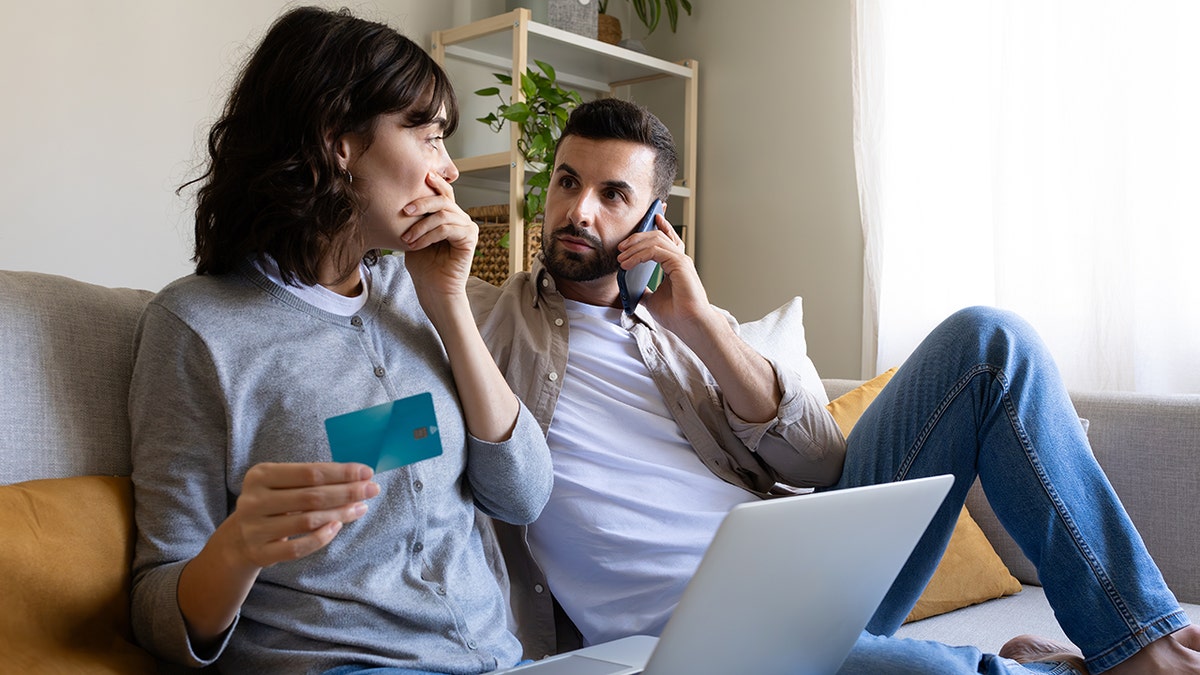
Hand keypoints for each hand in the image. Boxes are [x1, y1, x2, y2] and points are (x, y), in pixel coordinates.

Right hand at [225, 462, 378, 569]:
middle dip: (347, 491)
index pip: (310, 472)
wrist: (237, 540)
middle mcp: (253, 500)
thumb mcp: (282, 484)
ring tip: (361, 507)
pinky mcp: (260, 552)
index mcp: (260, 475)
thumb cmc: (272, 504)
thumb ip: (312, 478)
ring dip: (340, 514)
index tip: (367, 472)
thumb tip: (358, 476)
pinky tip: (338, 527)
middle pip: (312, 496)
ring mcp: (255, 528)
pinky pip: (298, 547)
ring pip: (308, 521)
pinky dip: (321, 537)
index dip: (341, 472)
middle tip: (373, 489)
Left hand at [400, 172, 477, 298]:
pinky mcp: (469, 240)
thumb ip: (414, 218)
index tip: (422, 175)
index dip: (435, 181)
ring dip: (421, 226)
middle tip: (405, 211)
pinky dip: (429, 236)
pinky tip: (417, 245)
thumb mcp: (413, 236)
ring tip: (407, 239)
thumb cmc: (423, 266)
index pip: (445, 193)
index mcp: (449, 216)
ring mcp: (467, 228)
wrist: (433, 290)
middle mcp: (461, 219)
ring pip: (443, 214)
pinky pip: (447, 228)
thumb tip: (401, 199)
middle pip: (444, 200)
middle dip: (422, 203)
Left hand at [618, 212, 715, 336]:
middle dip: (637, 238)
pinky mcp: (679, 264)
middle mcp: (680, 260)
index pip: (665, 241)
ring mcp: (680, 260)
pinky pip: (655, 251)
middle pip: (658, 237)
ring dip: (634, 247)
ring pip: (655, 241)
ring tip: (620, 258)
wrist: (690, 325)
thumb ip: (644, 291)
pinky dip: (638, 255)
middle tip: (621, 247)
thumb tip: (630, 290)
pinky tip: (627, 264)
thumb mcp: (652, 300)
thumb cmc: (677, 315)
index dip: (653, 231)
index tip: (636, 231)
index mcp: (676, 265)